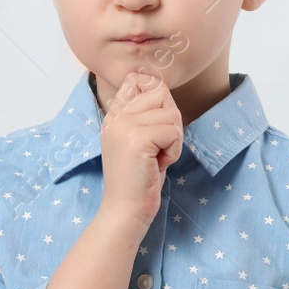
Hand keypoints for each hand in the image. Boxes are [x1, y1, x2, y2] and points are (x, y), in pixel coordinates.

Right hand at [97, 69, 182, 228]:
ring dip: (173, 139)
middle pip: (161, 94)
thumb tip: (157, 83)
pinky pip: (173, 132)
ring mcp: (123, 126)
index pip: (136, 79)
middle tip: (158, 147)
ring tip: (156, 157)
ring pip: (171, 114)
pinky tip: (158, 164)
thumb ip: (146, 114)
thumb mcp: (141, 140)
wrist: (125, 210)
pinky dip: (173, 151)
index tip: (156, 120)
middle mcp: (116, 117)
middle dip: (170, 122)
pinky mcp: (136, 139)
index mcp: (114, 115)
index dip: (155, 92)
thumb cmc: (139, 178)